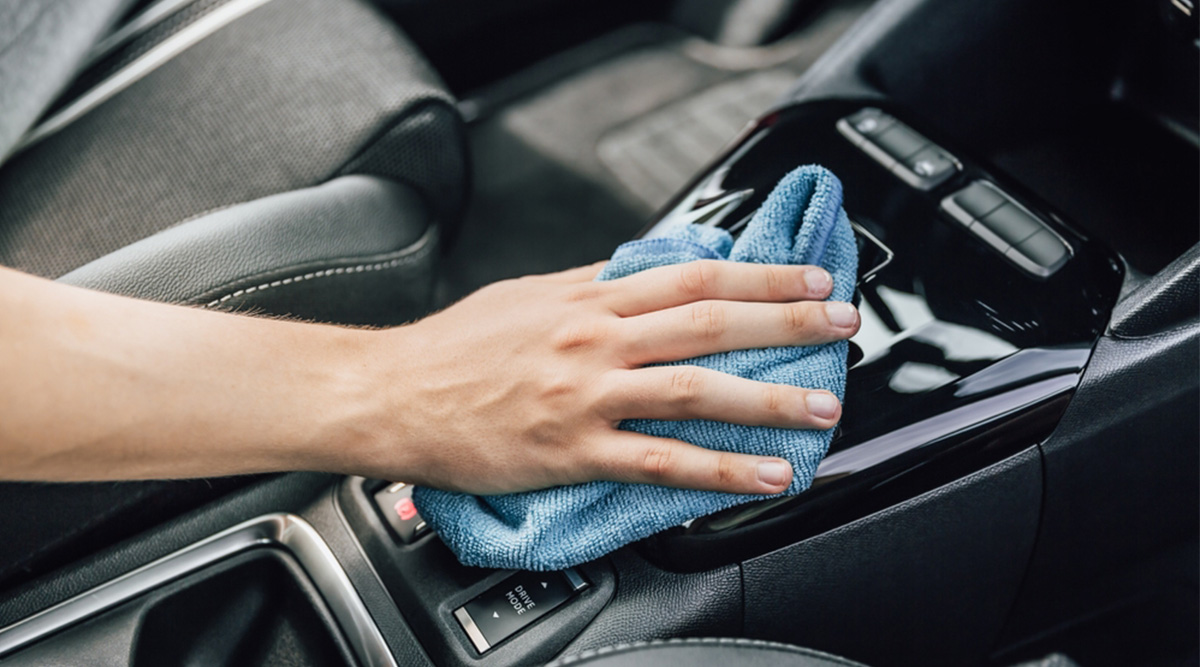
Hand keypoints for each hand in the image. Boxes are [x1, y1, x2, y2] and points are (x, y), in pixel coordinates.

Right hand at [346, 260, 859, 495]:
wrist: (389, 392)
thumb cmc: (453, 348)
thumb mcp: (526, 296)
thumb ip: (591, 288)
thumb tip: (643, 275)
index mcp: (586, 297)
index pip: (692, 274)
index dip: (759, 274)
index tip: (807, 277)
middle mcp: (594, 338)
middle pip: (709, 321)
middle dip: (786, 320)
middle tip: (841, 325)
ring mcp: (586, 395)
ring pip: (695, 389)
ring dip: (768, 396)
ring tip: (820, 406)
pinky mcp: (572, 450)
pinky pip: (659, 461)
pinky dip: (719, 468)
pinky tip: (763, 473)